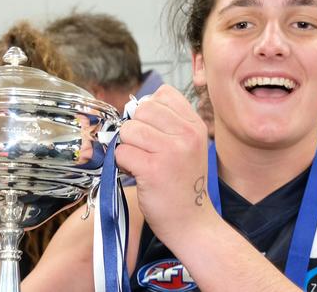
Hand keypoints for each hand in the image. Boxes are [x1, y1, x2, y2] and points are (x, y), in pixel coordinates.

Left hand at [115, 85, 215, 241]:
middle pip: (142, 110)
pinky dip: (122, 163)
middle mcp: (186, 134)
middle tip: (144, 150)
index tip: (153, 131)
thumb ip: (170, 123)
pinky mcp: (152, 169)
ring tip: (140, 162)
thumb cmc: (183, 184)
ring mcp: (170, 151)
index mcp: (195, 125)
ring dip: (127, 147)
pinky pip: (121, 152)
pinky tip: (137, 174)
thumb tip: (135, 107)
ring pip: (129, 130)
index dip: (149, 111)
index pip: (163, 94)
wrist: (191, 221)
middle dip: (135, 130)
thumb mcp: (189, 146)